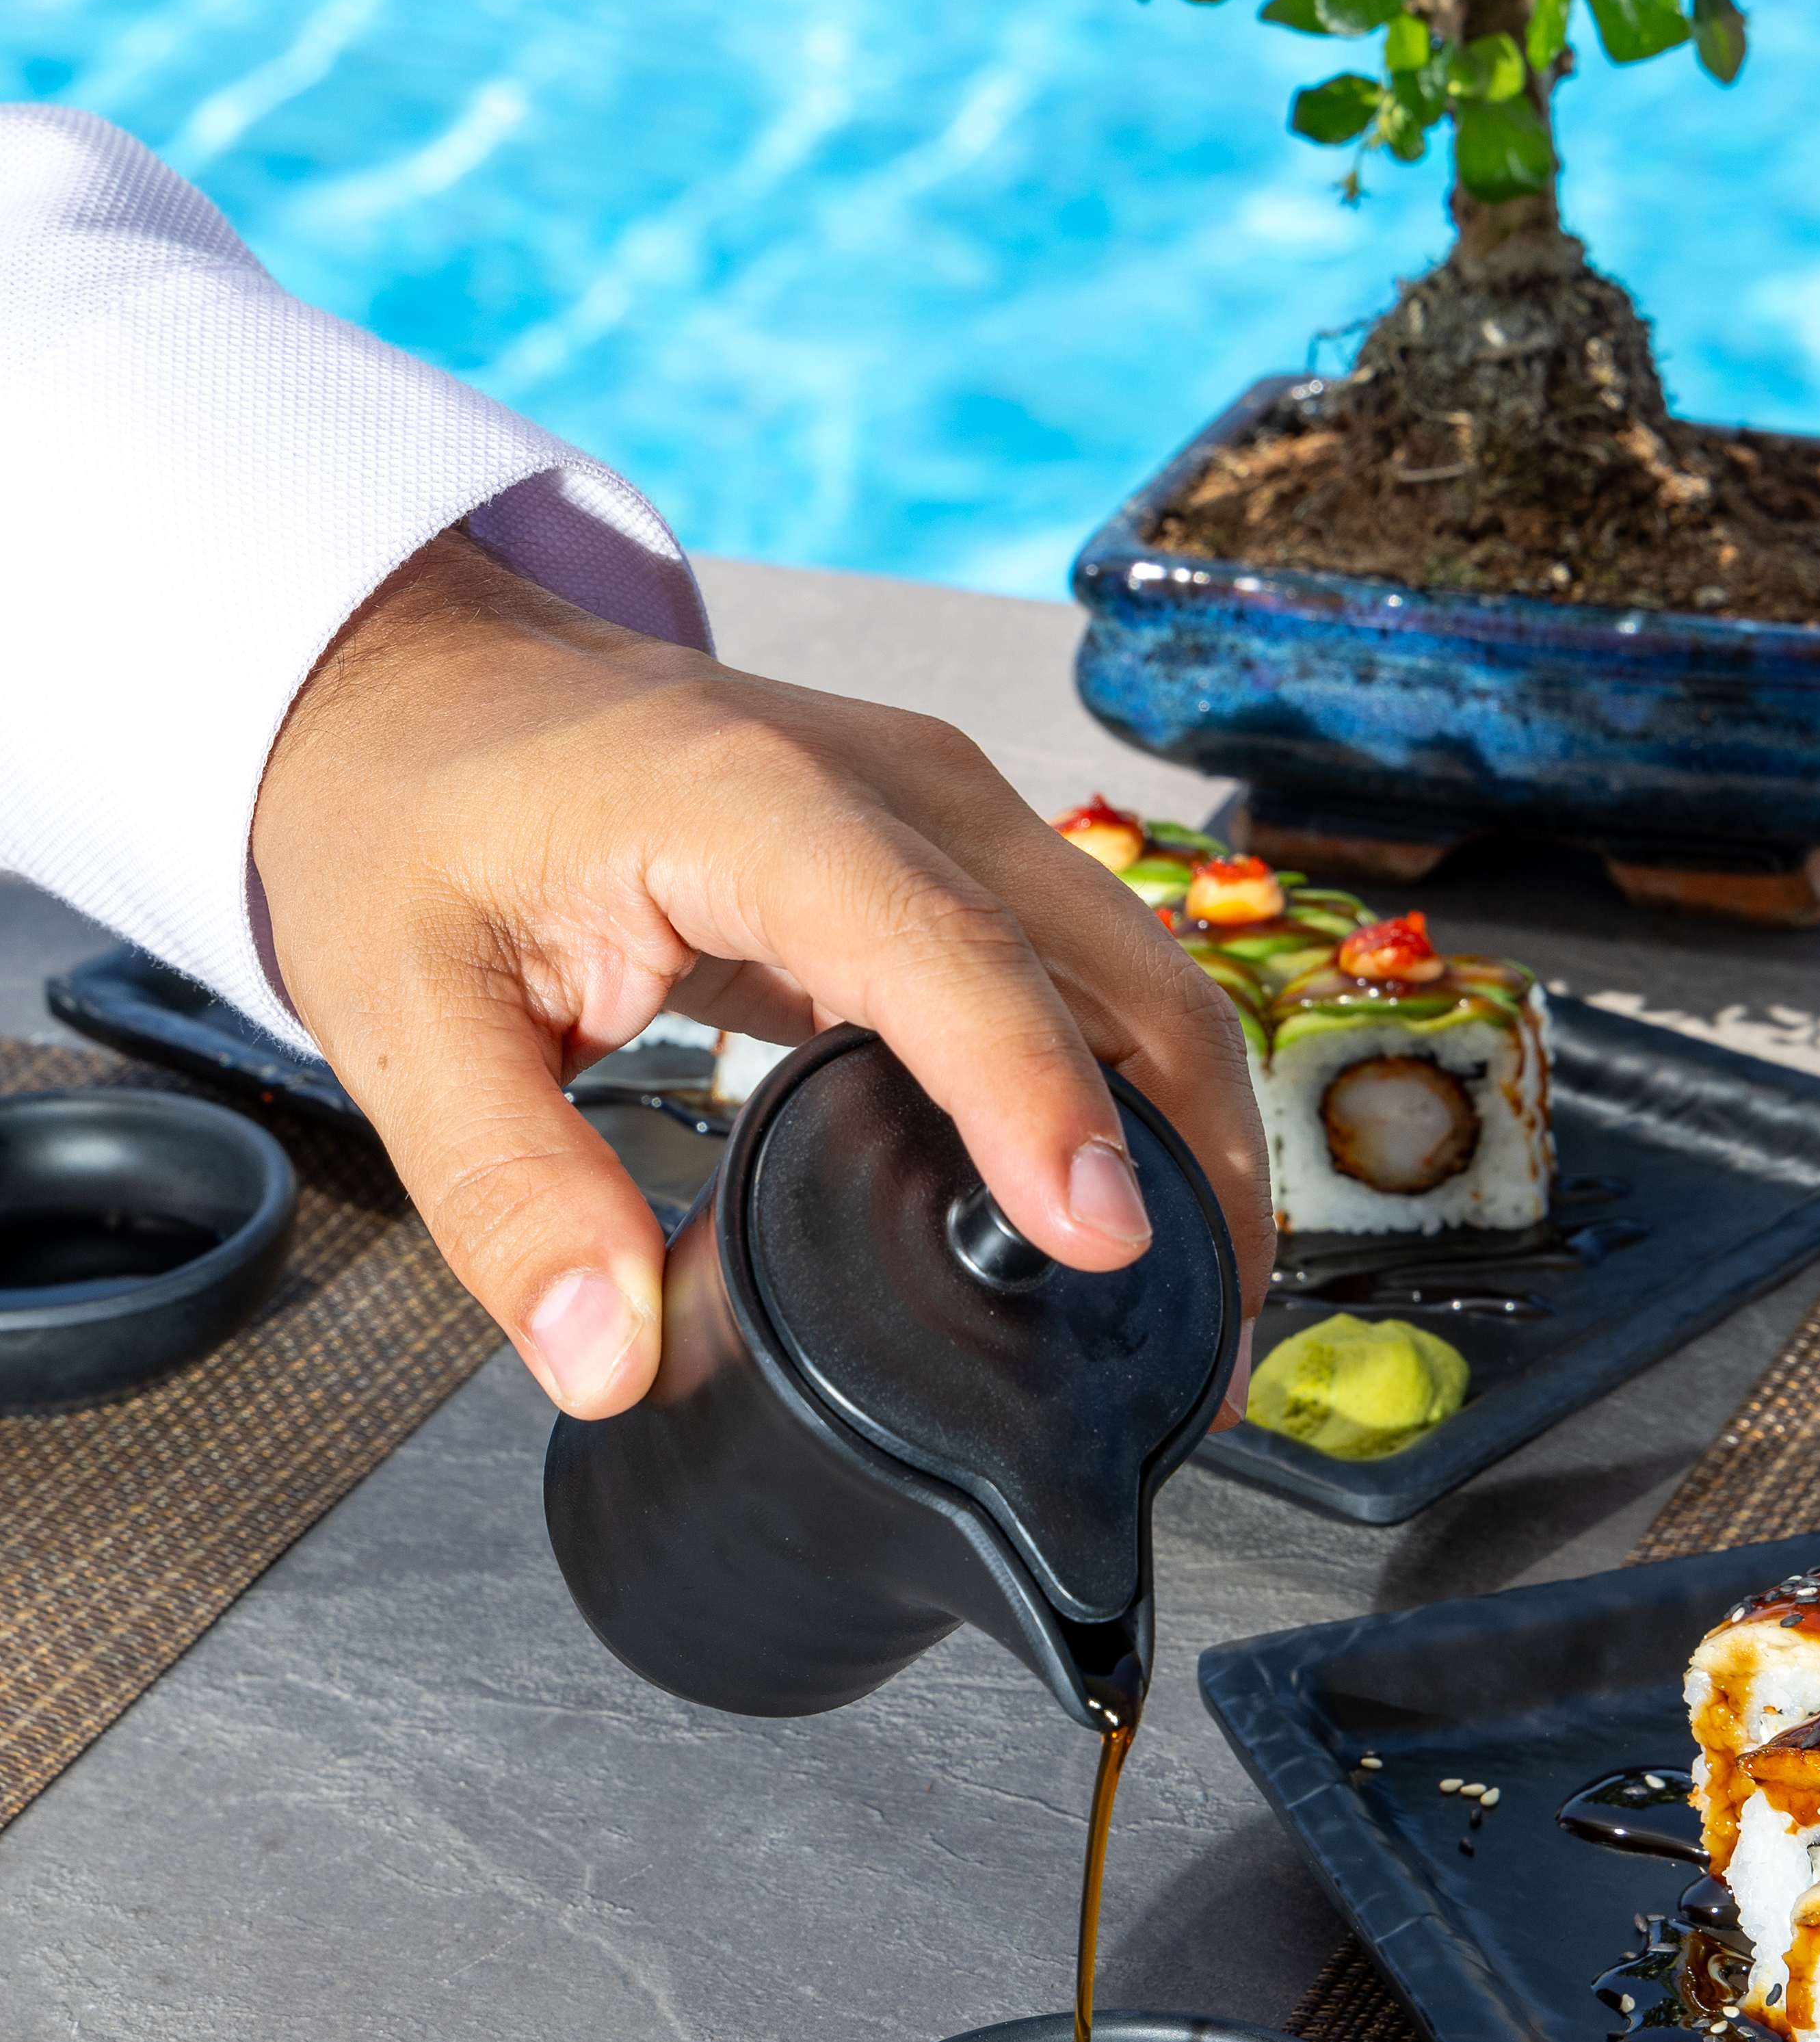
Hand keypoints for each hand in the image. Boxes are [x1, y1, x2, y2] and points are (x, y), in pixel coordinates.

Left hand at [249, 533, 1272, 1417]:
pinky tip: (1140, 1217)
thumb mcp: (399, 1012)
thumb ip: (508, 1195)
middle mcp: (899, 784)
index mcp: (759, 803)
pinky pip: (1098, 975)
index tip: (1102, 1242)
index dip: (1037, 1100)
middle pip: (1115, 968)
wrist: (423, 682)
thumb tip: (608, 1359)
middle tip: (1194, 1359)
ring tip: (1199, 1323)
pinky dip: (1143, 1094)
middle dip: (1188, 1161)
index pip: (951, 953)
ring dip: (1195, 1137)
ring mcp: (950, 807)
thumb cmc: (409, 815)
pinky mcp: (959, 851)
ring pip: (1142, 971)